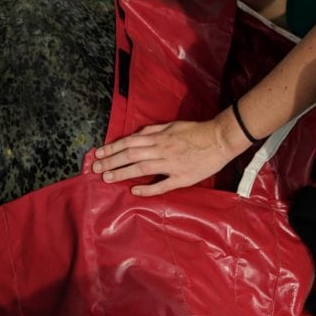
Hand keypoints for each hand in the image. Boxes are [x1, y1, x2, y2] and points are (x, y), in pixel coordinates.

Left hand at [92, 119, 235, 196]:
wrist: (220, 139)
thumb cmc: (195, 131)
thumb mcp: (172, 125)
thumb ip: (153, 130)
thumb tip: (135, 134)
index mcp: (159, 137)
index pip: (130, 142)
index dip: (112, 148)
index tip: (98, 153)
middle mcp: (162, 149)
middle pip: (131, 155)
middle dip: (111, 161)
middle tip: (95, 168)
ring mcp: (171, 165)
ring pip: (142, 168)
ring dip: (122, 173)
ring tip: (107, 178)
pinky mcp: (182, 178)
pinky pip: (163, 184)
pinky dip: (148, 188)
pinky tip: (134, 191)